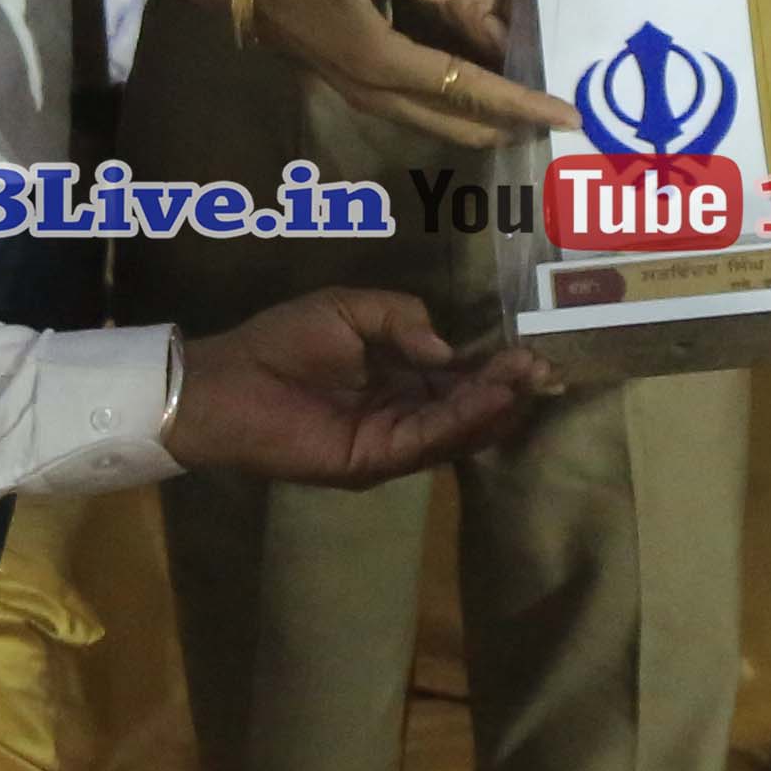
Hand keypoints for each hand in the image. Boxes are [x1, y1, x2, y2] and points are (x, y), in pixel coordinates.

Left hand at [164, 289, 553, 485]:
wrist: (227, 379)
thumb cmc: (281, 341)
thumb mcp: (348, 309)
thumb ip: (400, 317)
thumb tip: (446, 348)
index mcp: (397, 379)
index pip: (457, 379)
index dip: (493, 369)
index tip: (531, 353)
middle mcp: (400, 414)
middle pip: (464, 408)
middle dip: (505, 390)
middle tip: (543, 370)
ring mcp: (388, 442)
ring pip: (452, 430)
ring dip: (490, 409)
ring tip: (524, 383)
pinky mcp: (371, 462)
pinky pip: (424, 444)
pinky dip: (458, 425)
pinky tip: (487, 401)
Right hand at [251, 0, 569, 148]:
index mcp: (382, 58)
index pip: (468, 89)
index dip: (520, 102)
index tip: (564, 114)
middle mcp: (376, 89)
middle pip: (457, 121)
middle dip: (511, 123)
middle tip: (558, 123)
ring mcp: (362, 92)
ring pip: (436, 123)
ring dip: (484, 122)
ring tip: (527, 117)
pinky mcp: (354, 84)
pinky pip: (417, 111)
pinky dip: (455, 112)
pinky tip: (472, 99)